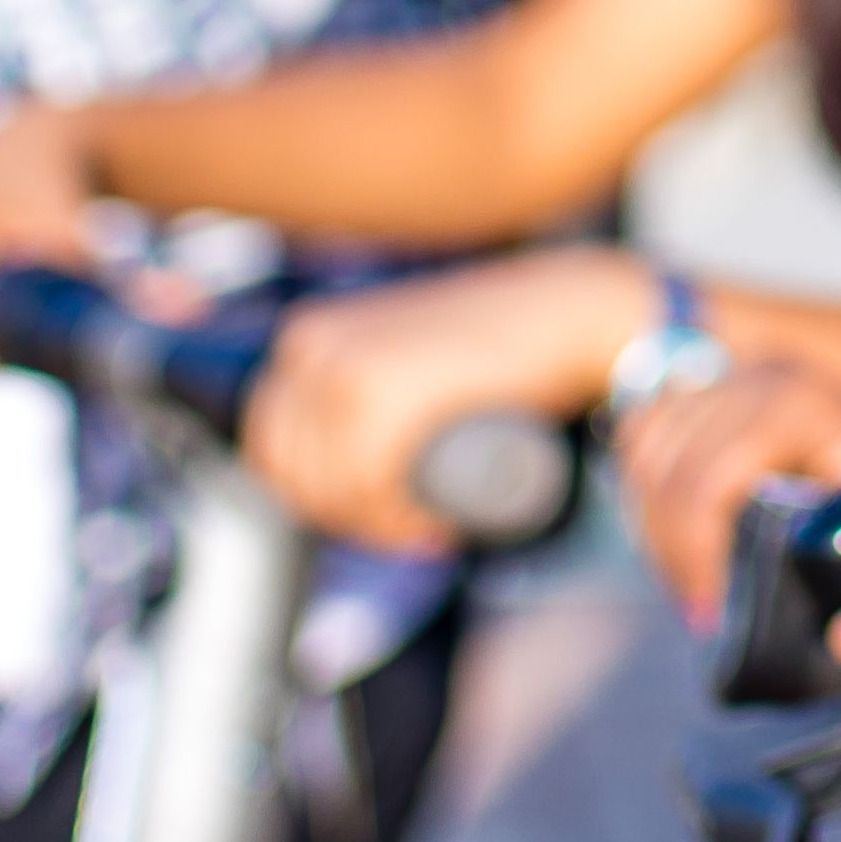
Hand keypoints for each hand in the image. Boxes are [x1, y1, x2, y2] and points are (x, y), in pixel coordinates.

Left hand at [243, 243, 653, 549]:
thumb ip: (366, 387)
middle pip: (292, 474)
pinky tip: (431, 520)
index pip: (273, 446)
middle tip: (409, 525)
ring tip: (429, 524)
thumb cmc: (500, 348)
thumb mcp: (408, 357)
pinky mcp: (373, 391)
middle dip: (347, 516)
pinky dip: (394, 519)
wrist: (566, 316)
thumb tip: (334, 458)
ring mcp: (337, 365)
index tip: (379, 510)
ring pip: (328, 487)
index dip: (322, 496)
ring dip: (377, 524)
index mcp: (306, 336)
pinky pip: (362, 486)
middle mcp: (308, 345)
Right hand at [618, 352, 840, 615]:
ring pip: (647, 453)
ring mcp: (732, 372)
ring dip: (655, 525)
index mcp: (805, 405)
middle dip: (673, 553)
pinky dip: (646, 487)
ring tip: (691, 581)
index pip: (708, 483)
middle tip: (699, 612)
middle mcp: (763, 376)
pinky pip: (642, 434)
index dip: (696, 555)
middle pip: (668, 474)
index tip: (709, 618)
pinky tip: (672, 535)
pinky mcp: (708, 379)